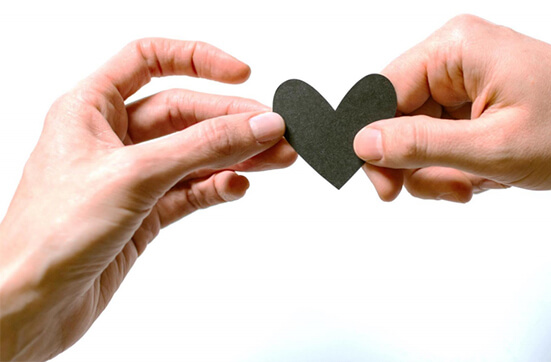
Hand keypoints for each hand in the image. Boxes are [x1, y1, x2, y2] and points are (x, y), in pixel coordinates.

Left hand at [0, 38, 295, 360]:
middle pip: (185, 112)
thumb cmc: (49, 235)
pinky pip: (192, 190)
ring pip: (195, 153)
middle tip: (275, 131)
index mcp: (91, 108)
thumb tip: (256, 124)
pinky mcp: (145, 212)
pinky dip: (218, 187)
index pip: (149, 59)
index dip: (197, 59)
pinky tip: (237, 186)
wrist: (31, 305)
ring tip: (276, 158)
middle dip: (233, 121)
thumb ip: (203, 147)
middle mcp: (112, 138)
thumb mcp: (135, 175)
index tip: (241, 74)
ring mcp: (132, 176)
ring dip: (237, 155)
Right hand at [354, 15, 550, 201]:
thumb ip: (421, 146)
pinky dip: (459, 166)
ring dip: (444, 170)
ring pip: (420, 136)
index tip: (385, 187)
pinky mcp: (474, 101)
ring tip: (482, 180)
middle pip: (399, 119)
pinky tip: (489, 172)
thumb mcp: (492, 147)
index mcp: (454, 49)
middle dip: (422, 164)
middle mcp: (454, 57)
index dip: (375, 144)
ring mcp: (464, 80)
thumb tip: (364, 143)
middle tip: (454, 189)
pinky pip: (443, 139)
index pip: (382, 93)